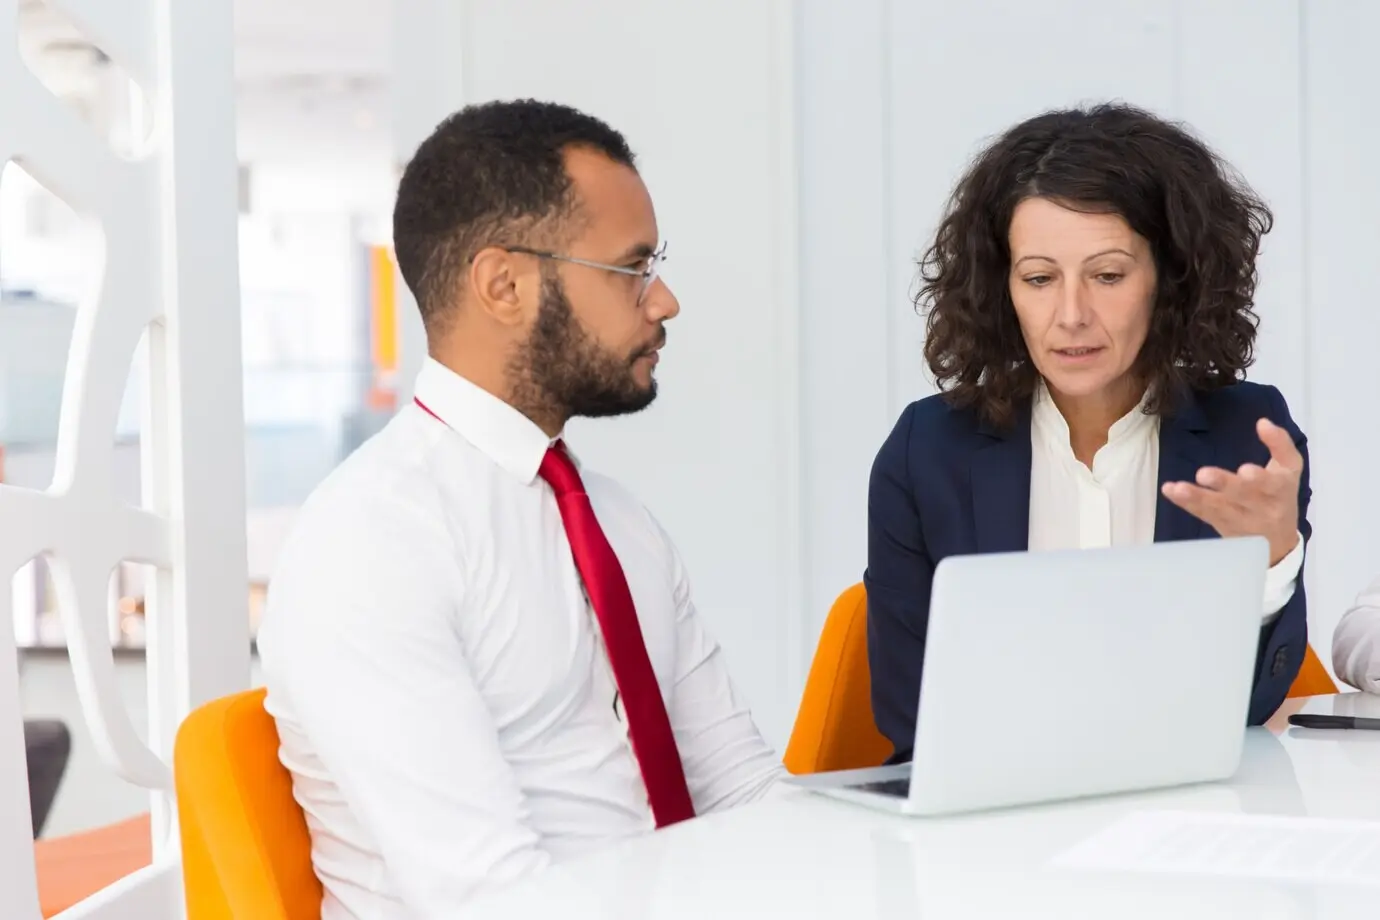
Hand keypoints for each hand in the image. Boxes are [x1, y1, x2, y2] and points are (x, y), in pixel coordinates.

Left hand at [1161, 417, 1301, 564]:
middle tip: (1203, 474)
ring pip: (1218, 508)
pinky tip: (1170, 490)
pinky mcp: (1222, 526)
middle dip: (1224, 485)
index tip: (1245, 470)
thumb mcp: (1289, 468)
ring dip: (1196, 497)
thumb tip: (1262, 422)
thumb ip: (1280, 443)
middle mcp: (1262, 507)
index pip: (1273, 483)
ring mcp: (1241, 520)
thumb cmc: (1281, 495)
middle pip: (1243, 496)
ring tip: (1179, 488)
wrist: (1278, 541)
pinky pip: (1203, 514)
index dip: (1260, 478)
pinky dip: (1186, 503)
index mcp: (1280, 489)